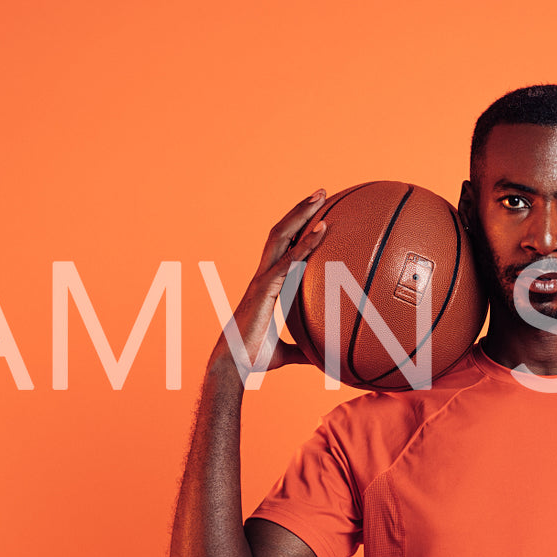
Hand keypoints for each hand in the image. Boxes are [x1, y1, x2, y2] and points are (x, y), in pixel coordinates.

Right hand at [210, 188, 329, 376]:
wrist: (233, 365)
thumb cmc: (253, 357)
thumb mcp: (286, 352)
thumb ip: (303, 350)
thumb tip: (323, 358)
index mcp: (268, 284)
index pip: (283, 248)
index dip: (297, 228)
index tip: (315, 213)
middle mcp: (264, 274)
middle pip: (282, 232)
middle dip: (300, 210)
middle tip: (321, 191)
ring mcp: (263, 278)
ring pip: (282, 236)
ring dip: (302, 214)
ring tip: (321, 195)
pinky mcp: (265, 288)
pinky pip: (289, 260)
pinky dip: (306, 244)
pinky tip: (323, 230)